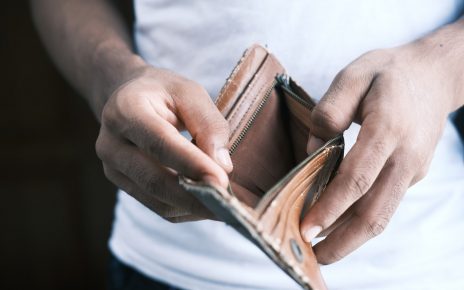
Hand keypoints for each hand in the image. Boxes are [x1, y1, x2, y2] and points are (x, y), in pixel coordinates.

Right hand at [96, 65, 232, 221]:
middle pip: (154, 180)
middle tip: (229, 205)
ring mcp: (113, 169)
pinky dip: (186, 210)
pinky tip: (207, 203)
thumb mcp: (190, 93)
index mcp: (126, 110)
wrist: (128, 98)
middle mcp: (111, 143)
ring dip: (194, 207)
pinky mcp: (123, 185)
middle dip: (195, 197)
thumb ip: (208, 124)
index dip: (191, 165)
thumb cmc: (163, 93)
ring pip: (157, 201)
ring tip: (225, 205)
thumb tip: (223, 167)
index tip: (222, 182)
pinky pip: (158, 208)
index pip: (160, 143)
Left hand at [301, 22, 463, 263]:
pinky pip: (384, 203)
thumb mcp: (354, 75)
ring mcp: (412, 169)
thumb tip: (314, 150)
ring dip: (352, 238)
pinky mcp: (412, 174)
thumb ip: (329, 111)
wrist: (434, 75)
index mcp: (388, 128)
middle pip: (374, 211)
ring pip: (382, 214)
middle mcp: (405, 156)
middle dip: (342, 240)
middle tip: (313, 257)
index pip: (357, 178)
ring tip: (323, 250)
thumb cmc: (388, 73)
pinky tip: (339, 224)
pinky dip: (361, 220)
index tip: (306, 228)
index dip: (331, 207)